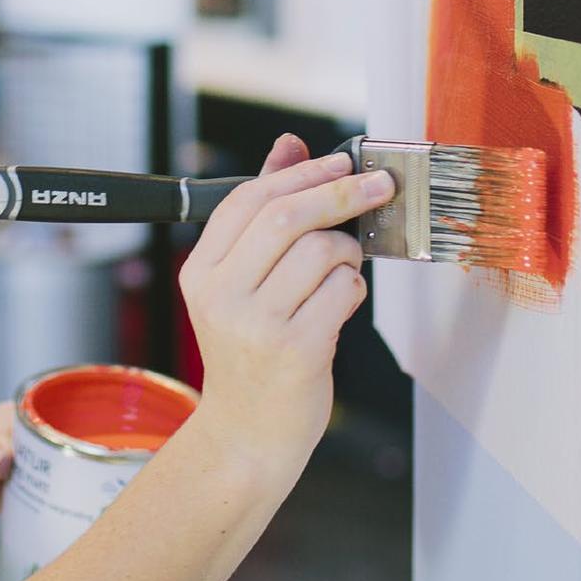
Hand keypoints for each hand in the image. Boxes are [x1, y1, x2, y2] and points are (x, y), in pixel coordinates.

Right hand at [178, 132, 393, 472]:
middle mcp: (221, 295)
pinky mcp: (295, 351)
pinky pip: (342, 291)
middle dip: (341, 192)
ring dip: (348, 252)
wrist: (247, 435)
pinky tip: (342, 302)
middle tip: (379, 185)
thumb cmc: (251, 352)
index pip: (249, 200)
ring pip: (320, 252)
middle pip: (286, 217)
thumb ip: (263, 213)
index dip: (301, 173)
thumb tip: (288, 144)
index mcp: (201, 272)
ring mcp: (256, 325)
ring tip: (344, 269)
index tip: (343, 161)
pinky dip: (354, 288)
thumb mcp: (241, 283)